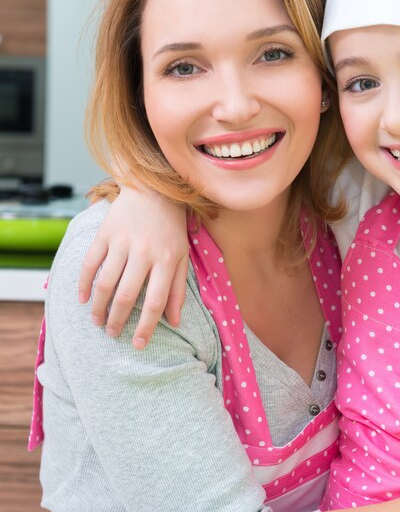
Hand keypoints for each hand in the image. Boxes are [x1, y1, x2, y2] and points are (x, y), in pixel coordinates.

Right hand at [78, 184, 188, 348]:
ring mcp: (122, 242)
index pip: (155, 302)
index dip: (145, 327)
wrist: (154, 188)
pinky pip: (90, 263)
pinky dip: (83, 284)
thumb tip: (174, 322)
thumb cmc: (172, 227)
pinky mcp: (105, 233)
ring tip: (97, 322)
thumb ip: (179, 289)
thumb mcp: (183, 255)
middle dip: (117, 321)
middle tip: (113, 334)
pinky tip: (82, 299)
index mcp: (167, 260)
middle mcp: (144, 252)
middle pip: (127, 296)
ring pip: (105, 283)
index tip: (137, 344)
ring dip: (98, 307)